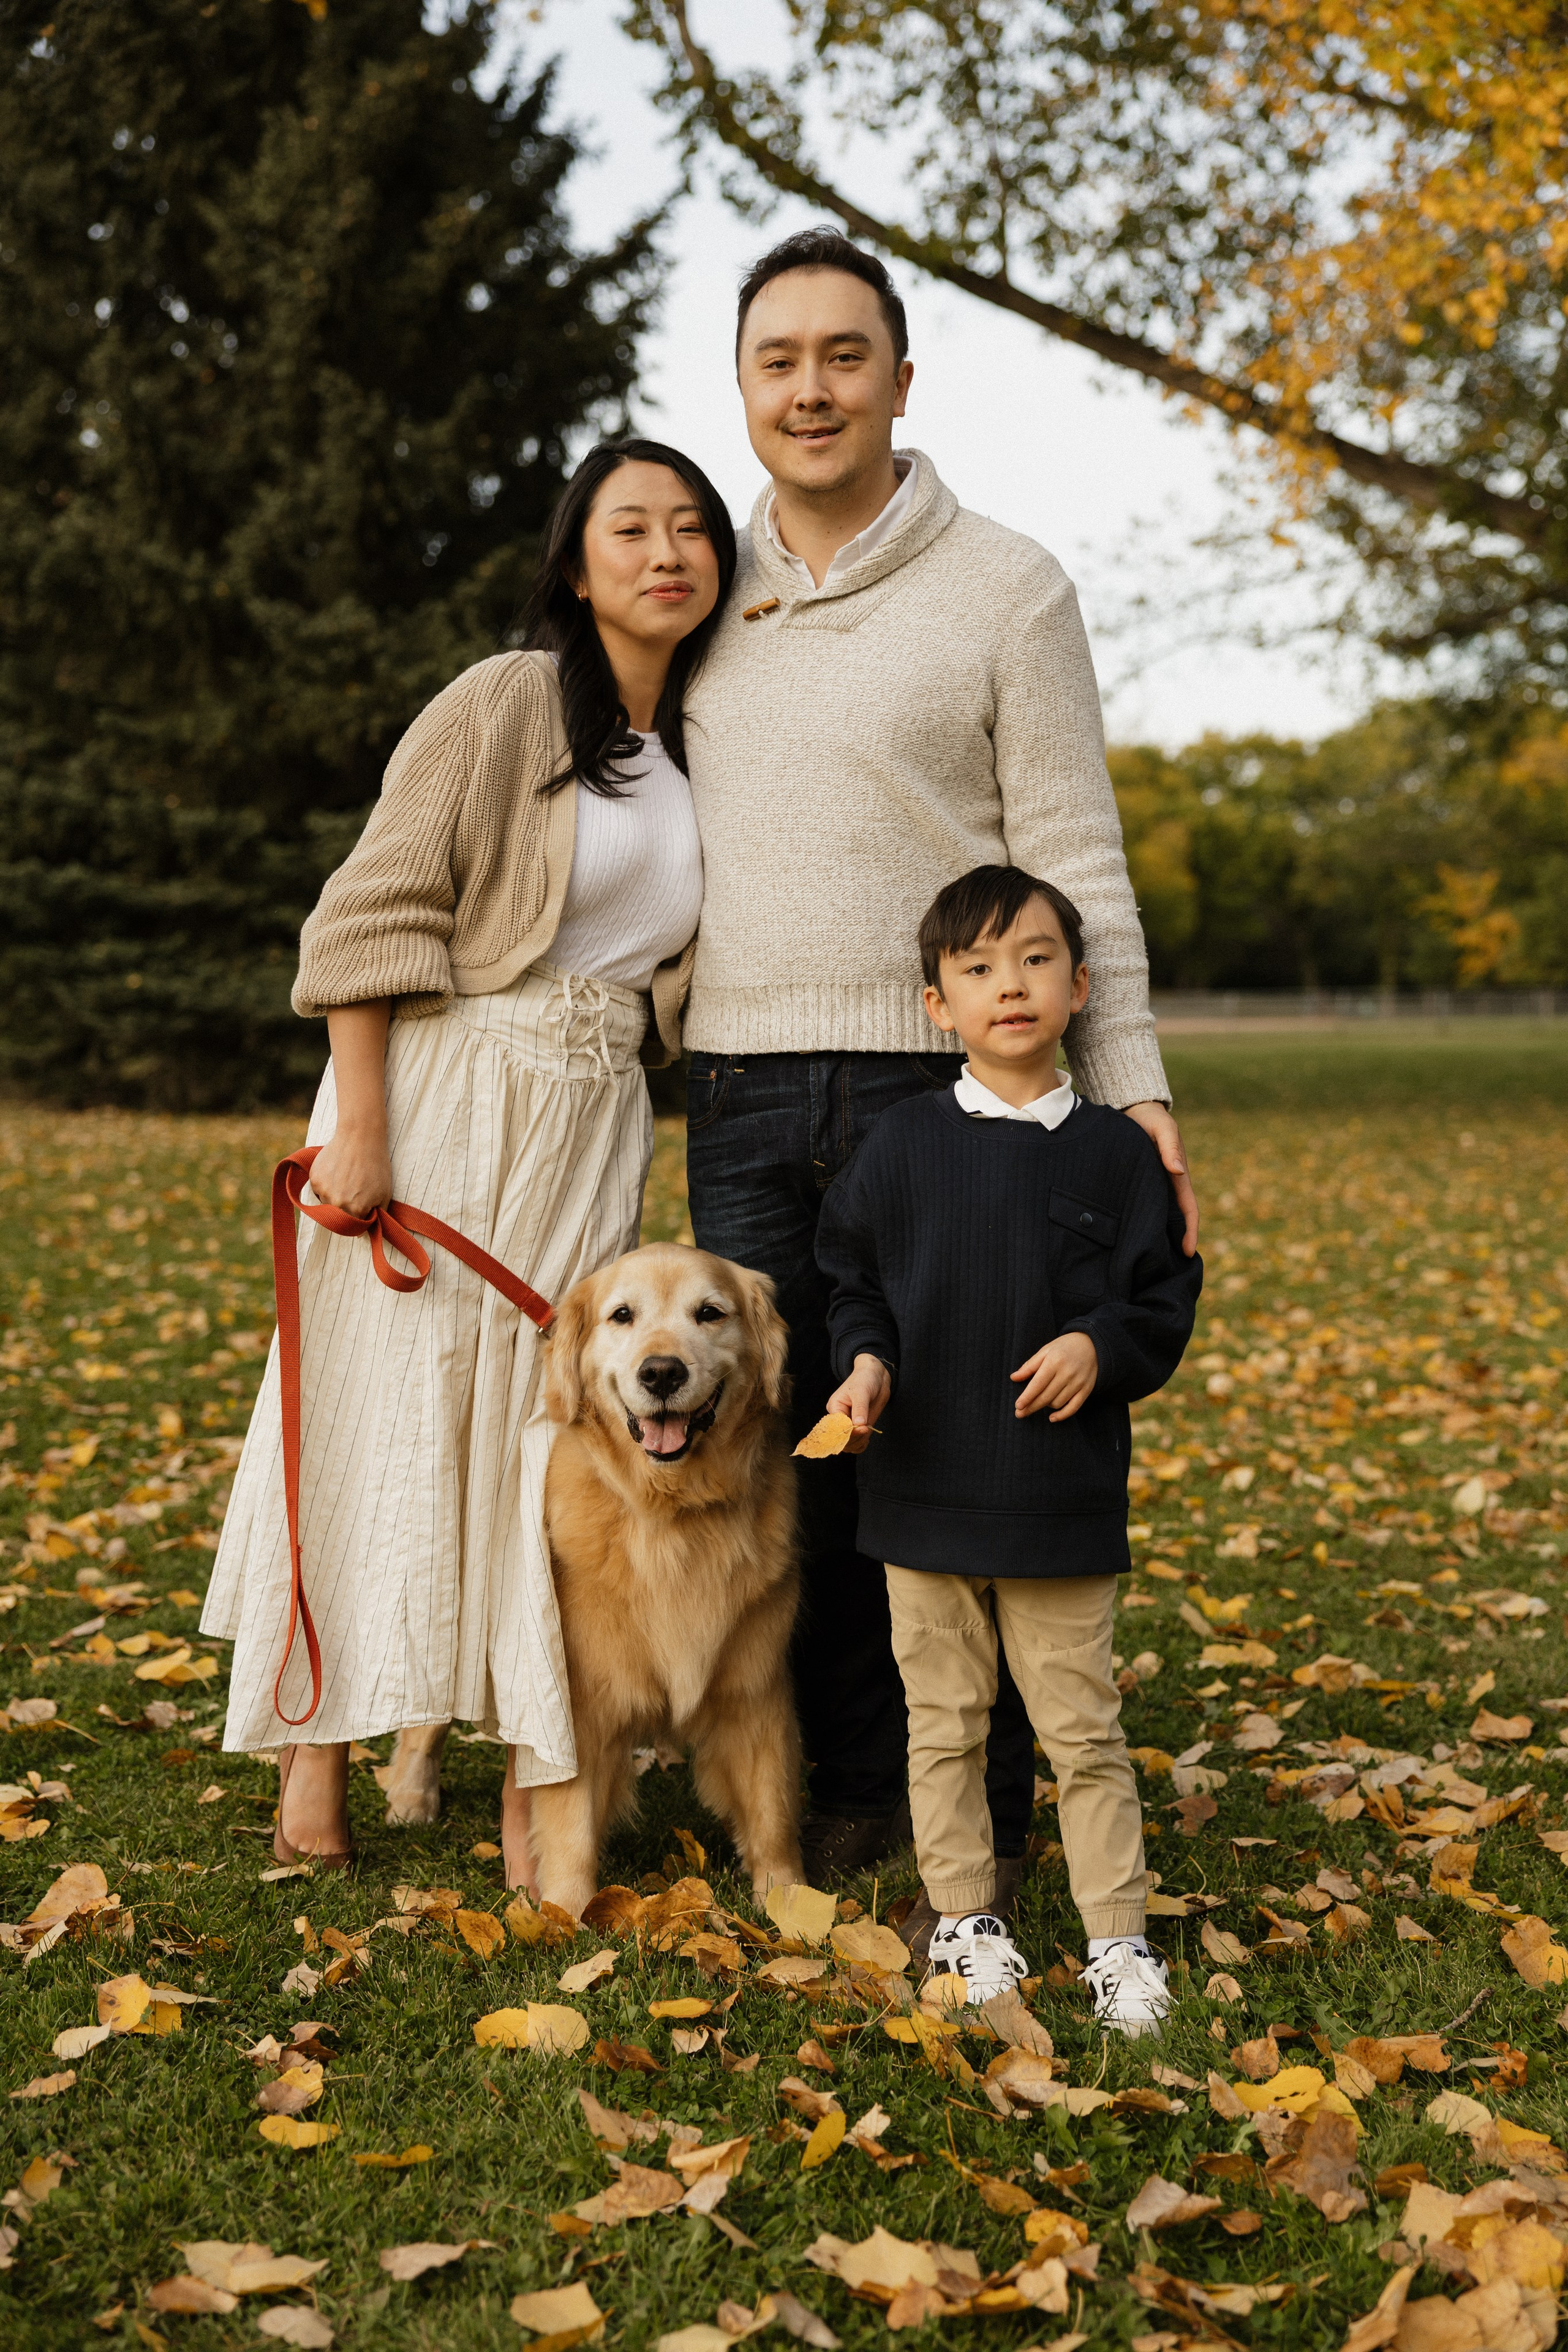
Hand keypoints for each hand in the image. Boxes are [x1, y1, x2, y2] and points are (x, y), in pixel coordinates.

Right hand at [307, 1128, 392, 1219]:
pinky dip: (325, 1185)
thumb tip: (371, 1231)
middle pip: (338, 1217)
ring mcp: (323, 1192)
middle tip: (354, 1190)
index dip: (359, 1218)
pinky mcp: (314, 1179)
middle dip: (346, 1209)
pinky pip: (318, 1191)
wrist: (359, 1137)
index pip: (354, 1227)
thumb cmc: (376, 1165)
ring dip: (334, 1197)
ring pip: (326, 1204)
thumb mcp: (385, 1193)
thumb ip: (378, 1216)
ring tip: (346, 1179)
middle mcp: (337, 1204)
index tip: (362, 1207)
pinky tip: (336, 1172)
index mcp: (355, 1210)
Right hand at [826, 1353, 891, 1453]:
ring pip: (848, 1444)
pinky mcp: (859, 1428)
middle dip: (853, 1438)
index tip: (862, 1428)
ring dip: (857, 1443)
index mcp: (835, 1408)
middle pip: (840, 1438)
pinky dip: (860, 1445)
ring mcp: (850, 1424)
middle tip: (866, 1429)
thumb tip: (858, 1425)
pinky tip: (866, 1440)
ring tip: (867, 1432)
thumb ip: (860, 1408)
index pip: (836, 1427)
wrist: (876, 1377)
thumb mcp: (861, 1392)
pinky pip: (856, 1444)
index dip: (848, 1431)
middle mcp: (839, 1418)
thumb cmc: (865, 1379)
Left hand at [1012, 1330, 1098, 1421]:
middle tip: (1019, 1414)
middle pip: (1046, 1397)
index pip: (1038, 1384)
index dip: (1027, 1397)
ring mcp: (1078, 1382)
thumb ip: (1030, 1365)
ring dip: (1045, 1405)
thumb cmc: (1064, 1347)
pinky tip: (1051, 1418)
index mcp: (1055, 1361)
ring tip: (1040, 1400)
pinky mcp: (1087, 1389)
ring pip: (1057, 1403)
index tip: (1018, 1406)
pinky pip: (1073, 1408)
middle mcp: (1067, 1373)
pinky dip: (1062, 1415)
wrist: (1091, 1344)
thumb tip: (1014, 1378)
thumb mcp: (1045, 1350)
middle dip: (1031, 1407)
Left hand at [1122, 1101, 1197, 1255]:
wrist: (1133, 1109)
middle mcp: (1167, 1185)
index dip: (1190, 1232)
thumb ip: (1169, 1147)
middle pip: (1174, 1220)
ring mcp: (1153, 1186)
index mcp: (1177, 1177)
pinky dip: (1140, 1223)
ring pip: (1158, 1217)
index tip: (1187, 1253)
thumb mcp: (1162, 1129)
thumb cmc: (1150, 1119)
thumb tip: (1178, 1171)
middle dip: (1174, 1242)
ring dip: (1158, 1236)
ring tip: (1147, 1262)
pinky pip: (1142, 1208)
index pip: (1188, 1210)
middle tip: (1166, 1269)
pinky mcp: (1138, 1184)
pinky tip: (1127, 1239)